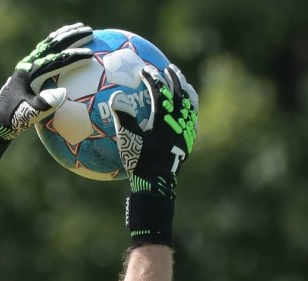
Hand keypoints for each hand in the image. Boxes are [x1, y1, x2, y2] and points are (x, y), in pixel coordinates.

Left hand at [0, 23, 94, 186]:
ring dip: (64, 35)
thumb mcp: (30, 114)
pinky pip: (46, 52)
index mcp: (30, 73)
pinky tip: (67, 44)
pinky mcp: (30, 69)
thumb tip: (63, 93)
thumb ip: (45, 104)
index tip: (89, 55)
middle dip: (72, 37)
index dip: (73, 56)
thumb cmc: (15, 118)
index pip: (55, 60)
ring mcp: (29, 65)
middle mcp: (29, 64)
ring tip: (79, 28)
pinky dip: (57, 44)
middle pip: (53, 45)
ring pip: (48, 44)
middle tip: (89, 32)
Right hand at [110, 64, 198, 246]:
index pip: (160, 92)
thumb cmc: (140, 163)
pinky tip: (185, 109)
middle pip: (180, 94)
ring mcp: (186, 132)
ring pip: (190, 106)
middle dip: (174, 79)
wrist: (157, 186)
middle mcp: (179, 123)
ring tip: (182, 83)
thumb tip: (115, 96)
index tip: (144, 70)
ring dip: (186, 92)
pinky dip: (189, 110)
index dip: (153, 79)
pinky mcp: (188, 142)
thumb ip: (123, 118)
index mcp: (164, 120)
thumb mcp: (128, 141)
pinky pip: (192, 120)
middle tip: (168, 68)